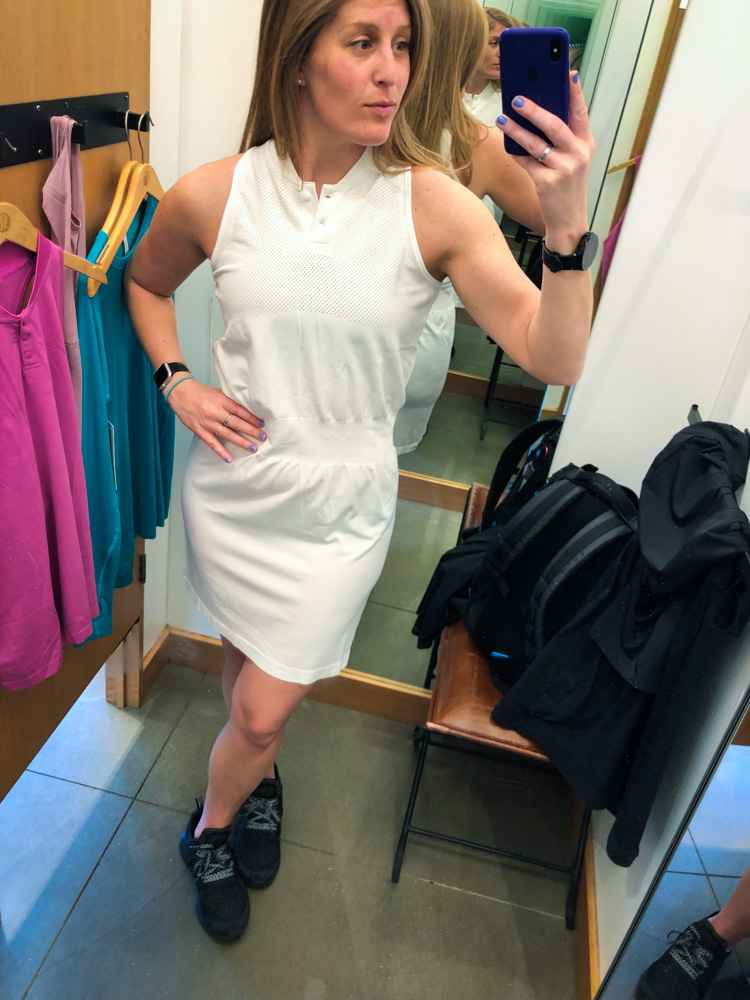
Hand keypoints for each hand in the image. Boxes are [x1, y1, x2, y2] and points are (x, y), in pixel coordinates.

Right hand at [165, 377, 265, 462]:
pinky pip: (212, 443)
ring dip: (241, 442)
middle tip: (262, 437)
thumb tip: (246, 412)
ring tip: (253, 448)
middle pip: (236, 423)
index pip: (239, 410)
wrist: (180, 393)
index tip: (261, 424)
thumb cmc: (200, 392)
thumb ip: (229, 402)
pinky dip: (221, 452)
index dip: (251, 417)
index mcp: (220, 400)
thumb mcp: (217, 392)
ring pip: (227, 434)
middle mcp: (214, 412)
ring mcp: (207, 422)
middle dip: (251, 431)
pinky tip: (229, 459)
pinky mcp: (199, 430)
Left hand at [496, 72, 593, 248]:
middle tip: (517, 98)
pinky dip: (515, 153)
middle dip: (535, 109)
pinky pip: (526, 163)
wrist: (568, 220)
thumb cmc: (567, 184)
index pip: (581, 112)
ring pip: (536, 143)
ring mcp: (563, 169)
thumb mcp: (574, 158)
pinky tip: (506, 144)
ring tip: (503, 119)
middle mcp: (578, 154)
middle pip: (555, 124)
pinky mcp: (547, 183)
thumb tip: (537, 111)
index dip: (575, 91)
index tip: (568, 72)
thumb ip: (562, 137)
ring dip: (516, 130)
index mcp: (586, 143)